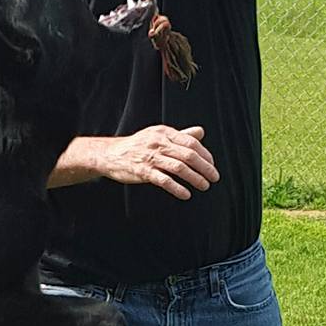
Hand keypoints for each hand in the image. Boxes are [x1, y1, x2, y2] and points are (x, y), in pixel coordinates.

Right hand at [98, 125, 218, 199]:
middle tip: (214, 177)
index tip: (212, 164)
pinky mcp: (143, 171)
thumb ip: (180, 135)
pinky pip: (164, 181)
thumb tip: (201, 132)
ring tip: (204, 186)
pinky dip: (177, 188)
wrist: (111, 154)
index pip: (191, 142)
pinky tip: (186, 194)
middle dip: (205, 168)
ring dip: (195, 178)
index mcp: (164, 132)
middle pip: (188, 155)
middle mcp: (158, 143)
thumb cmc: (138, 145)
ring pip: (179, 168)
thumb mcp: (158, 135)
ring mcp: (150, 158)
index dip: (205, 154)